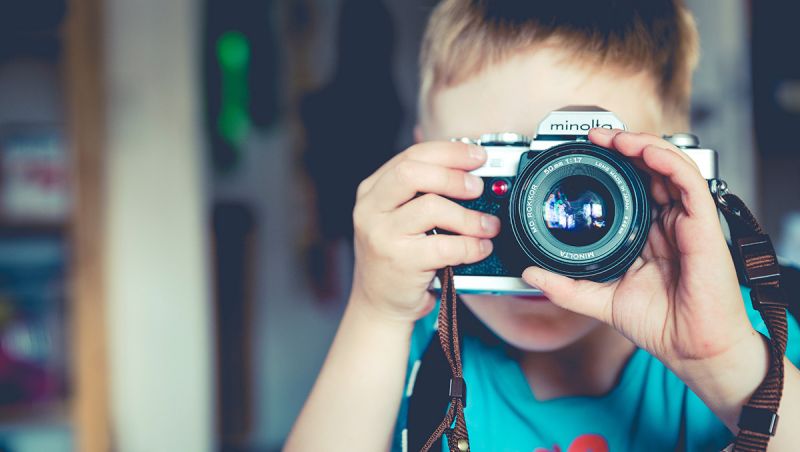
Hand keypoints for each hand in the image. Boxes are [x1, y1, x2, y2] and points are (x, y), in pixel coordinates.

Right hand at [351, 141, 499, 323]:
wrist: (378, 304)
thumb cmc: (396, 257)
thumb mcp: (398, 217)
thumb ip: (422, 192)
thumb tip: (469, 171)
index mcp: (372, 191)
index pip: (411, 156)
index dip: (448, 152)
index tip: (477, 155)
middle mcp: (371, 210)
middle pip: (413, 173)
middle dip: (453, 176)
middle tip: (478, 187)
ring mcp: (382, 236)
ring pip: (432, 207)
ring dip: (469, 216)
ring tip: (487, 225)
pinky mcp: (400, 262)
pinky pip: (445, 246)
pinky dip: (471, 245)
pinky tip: (480, 248)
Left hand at [522, 129, 756, 369]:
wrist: (691, 349)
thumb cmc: (660, 324)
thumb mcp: (600, 300)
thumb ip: (565, 286)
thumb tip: (530, 273)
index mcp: (647, 233)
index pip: (632, 185)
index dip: (611, 165)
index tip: (583, 153)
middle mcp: (668, 221)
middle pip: (649, 168)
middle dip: (622, 145)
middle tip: (593, 137)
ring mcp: (686, 220)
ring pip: (669, 165)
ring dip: (642, 144)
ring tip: (613, 137)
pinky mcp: (704, 225)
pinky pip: (689, 182)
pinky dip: (667, 161)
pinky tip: (644, 151)